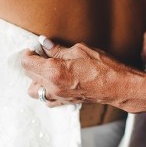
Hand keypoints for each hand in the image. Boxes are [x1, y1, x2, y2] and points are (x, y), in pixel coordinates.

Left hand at [21, 37, 143, 109]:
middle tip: (41, 55)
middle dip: (31, 63)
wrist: (118, 87)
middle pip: (28, 75)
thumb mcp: (80, 51)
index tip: (33, 48)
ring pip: (34, 90)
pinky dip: (45, 91)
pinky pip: (46, 99)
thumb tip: (45, 44)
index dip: (28, 53)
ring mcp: (58, 97)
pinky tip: (54, 82)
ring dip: (35, 79)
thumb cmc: (103, 67)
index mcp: (53, 71)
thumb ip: (58, 49)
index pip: (27, 62)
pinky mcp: (65, 102)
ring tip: (46, 70)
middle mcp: (52, 86)